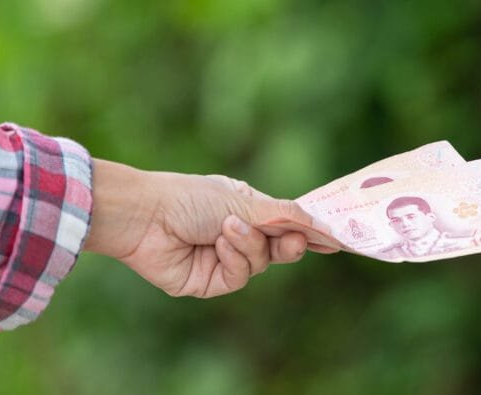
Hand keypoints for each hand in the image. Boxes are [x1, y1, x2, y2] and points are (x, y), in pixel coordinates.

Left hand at [85, 160, 338, 296]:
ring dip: (249, 245)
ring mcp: (224, 260)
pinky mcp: (210, 282)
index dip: (308, 231)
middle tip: (297, 241)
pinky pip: (239, 277)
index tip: (334, 239)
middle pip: (279, 248)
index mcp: (246, 209)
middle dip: (290, 243)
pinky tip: (218, 243)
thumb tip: (318, 223)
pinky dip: (233, 259)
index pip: (285, 223)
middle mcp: (238, 235)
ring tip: (227, 228)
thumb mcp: (243, 201)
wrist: (146, 216)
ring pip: (261, 263)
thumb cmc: (190, 197)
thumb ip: (282, 215)